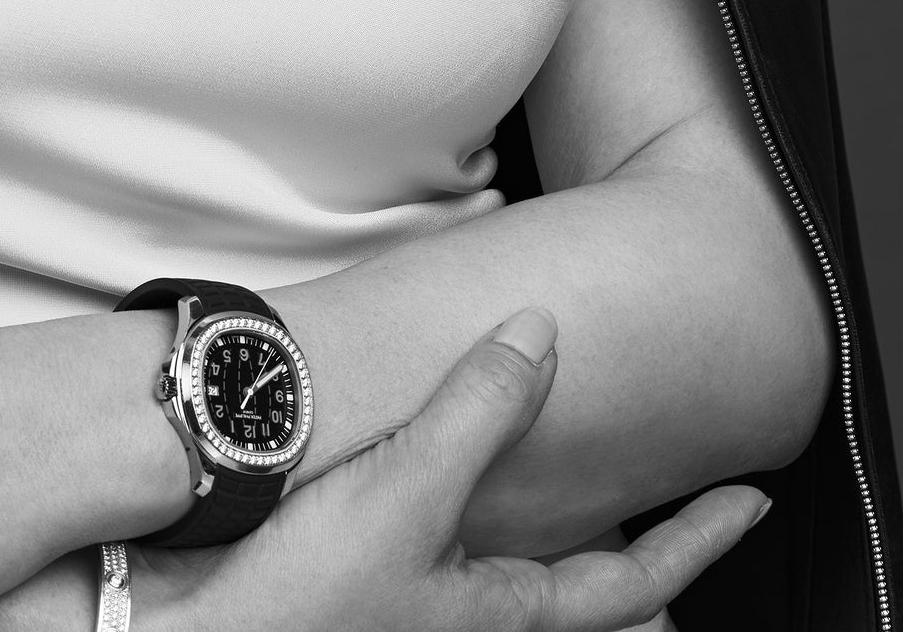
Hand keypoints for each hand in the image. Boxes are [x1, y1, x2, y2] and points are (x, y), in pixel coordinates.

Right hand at [135, 310, 763, 631]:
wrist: (182, 630)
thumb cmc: (294, 596)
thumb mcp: (403, 494)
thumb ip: (477, 412)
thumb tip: (541, 336)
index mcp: (498, 614)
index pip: (633, 584)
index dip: (697, 541)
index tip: (754, 504)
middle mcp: (466, 619)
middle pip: (584, 606)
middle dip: (640, 576)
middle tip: (686, 534)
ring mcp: (416, 609)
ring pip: (523, 589)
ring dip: (568, 554)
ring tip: (596, 517)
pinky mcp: (364, 585)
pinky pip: (460, 563)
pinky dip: (491, 533)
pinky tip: (464, 498)